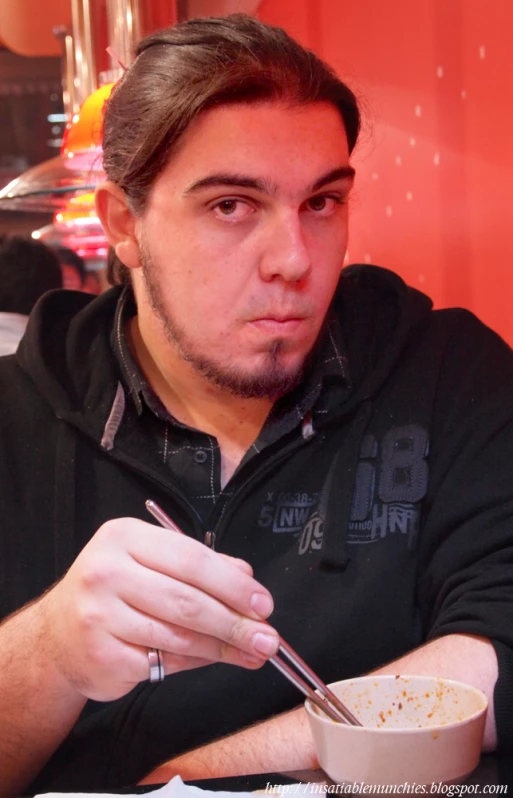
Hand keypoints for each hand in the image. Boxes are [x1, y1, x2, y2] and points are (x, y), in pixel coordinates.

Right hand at [36, 517, 278, 700]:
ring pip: (179, 635)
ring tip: (253, 653)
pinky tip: (213, 660)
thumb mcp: (150, 562)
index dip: (233, 584)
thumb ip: (198, 566)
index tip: (263, 603)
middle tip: (268, 638)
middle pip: (188, 599)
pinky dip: (195, 663)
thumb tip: (247, 580)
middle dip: (236, 622)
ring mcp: (100, 615)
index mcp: (124, 537)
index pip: (192, 558)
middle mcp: (107, 571)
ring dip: (223, 647)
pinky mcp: (102, 655)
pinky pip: (163, 662)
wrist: (56, 636)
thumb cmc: (113, 591)